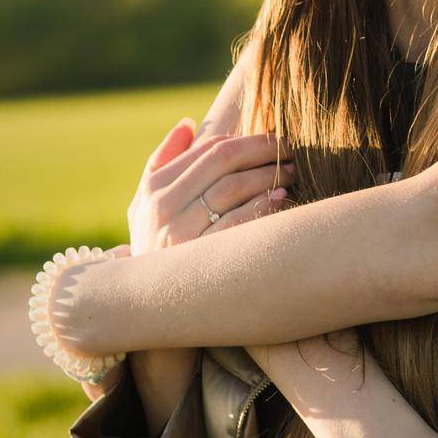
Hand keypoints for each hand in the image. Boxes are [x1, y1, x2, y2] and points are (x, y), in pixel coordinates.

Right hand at [79, 122, 290, 427]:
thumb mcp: (145, 208)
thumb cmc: (156, 253)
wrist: (149, 315)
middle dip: (263, 150)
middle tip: (292, 150)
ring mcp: (181, 237)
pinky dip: (262, 207)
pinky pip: (238, 226)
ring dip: (268, 174)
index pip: (210, 149)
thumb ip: (162, 162)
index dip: (248, 139)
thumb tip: (187, 122)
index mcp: (154, 190)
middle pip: (224, 162)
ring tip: (293, 171)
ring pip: (233, 188)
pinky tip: (282, 199)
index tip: (273, 140)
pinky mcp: (201, 264)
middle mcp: (163, 210)